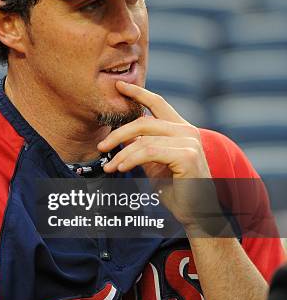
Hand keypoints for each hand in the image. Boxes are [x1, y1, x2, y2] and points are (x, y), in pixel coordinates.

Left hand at [98, 82, 220, 229]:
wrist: (197, 214)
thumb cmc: (177, 190)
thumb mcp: (155, 164)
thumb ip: (142, 147)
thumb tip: (122, 137)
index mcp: (181, 129)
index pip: (158, 103)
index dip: (138, 93)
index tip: (119, 86)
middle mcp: (187, 131)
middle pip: (145, 122)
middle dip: (119, 133)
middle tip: (101, 147)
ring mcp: (190, 141)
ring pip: (144, 140)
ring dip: (122, 154)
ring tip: (110, 167)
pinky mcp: (188, 155)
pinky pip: (150, 152)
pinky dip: (132, 159)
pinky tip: (121, 168)